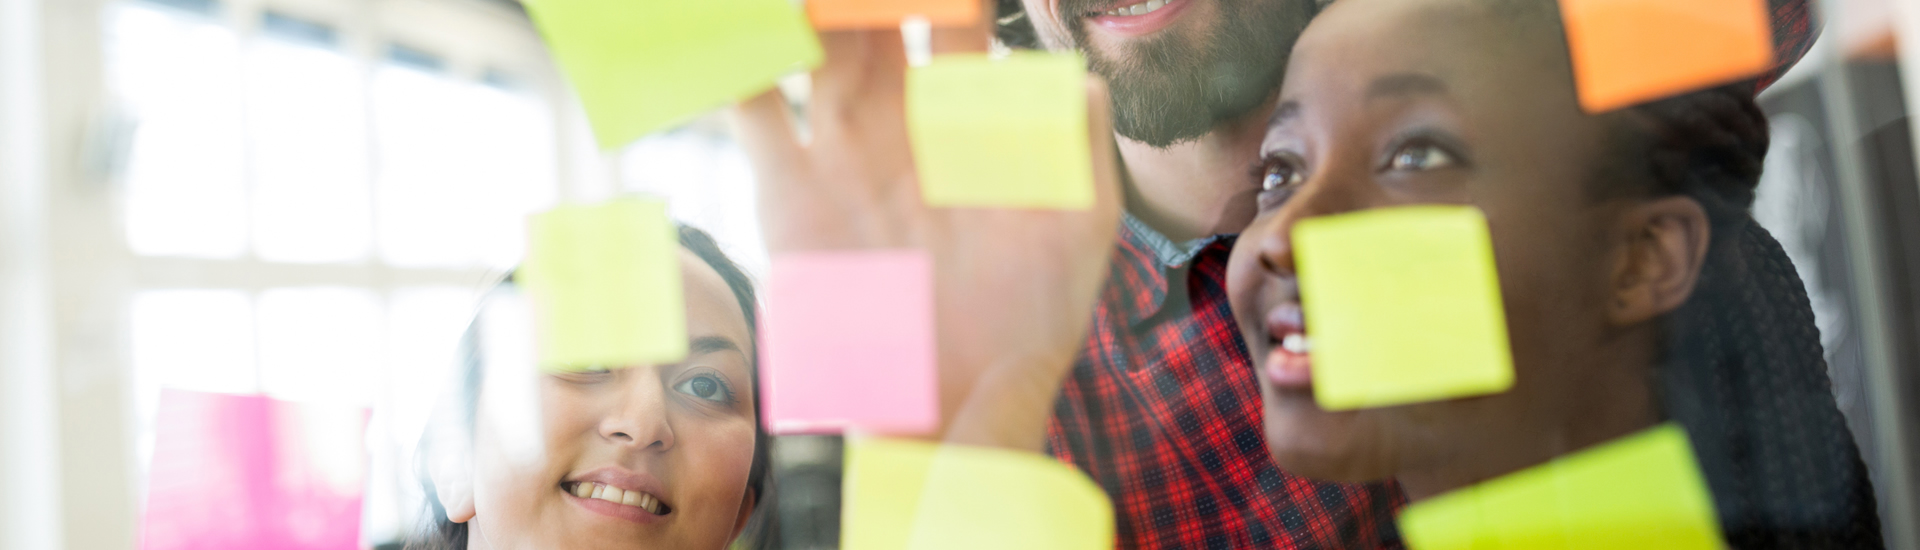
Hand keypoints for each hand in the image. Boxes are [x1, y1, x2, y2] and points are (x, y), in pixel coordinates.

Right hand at [730, 7, 1122, 450]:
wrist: (944, 410)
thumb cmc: (1026, 326)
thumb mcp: (1076, 235)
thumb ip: (1083, 151)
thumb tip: (1078, 76)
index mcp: (968, 125)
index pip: (953, 24)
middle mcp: (900, 127)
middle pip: (873, 21)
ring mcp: (839, 155)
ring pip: (813, 49)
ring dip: (808, 11)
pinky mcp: (786, 192)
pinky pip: (752, 110)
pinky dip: (737, 63)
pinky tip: (739, 31)